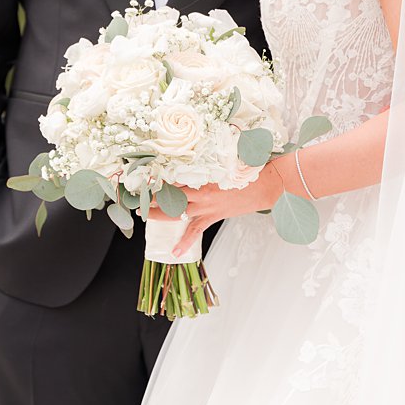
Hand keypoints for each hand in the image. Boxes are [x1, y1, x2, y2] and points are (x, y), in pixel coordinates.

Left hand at [151, 164, 283, 256]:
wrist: (266, 187)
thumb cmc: (247, 171)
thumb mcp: (224, 163)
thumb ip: (207, 162)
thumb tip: (193, 152)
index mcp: (202, 179)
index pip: (174, 180)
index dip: (158, 180)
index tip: (145, 178)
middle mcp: (201, 194)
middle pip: (170, 198)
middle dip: (152, 199)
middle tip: (138, 198)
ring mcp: (206, 208)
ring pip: (176, 214)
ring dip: (159, 215)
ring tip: (144, 216)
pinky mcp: (213, 217)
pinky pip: (195, 232)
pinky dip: (184, 242)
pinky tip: (174, 252)